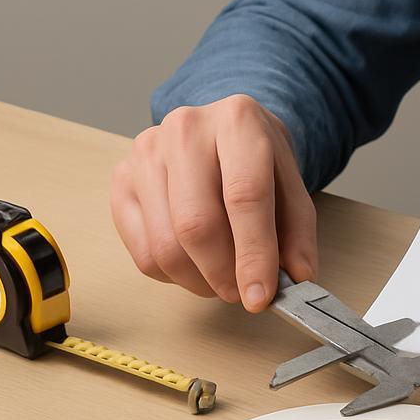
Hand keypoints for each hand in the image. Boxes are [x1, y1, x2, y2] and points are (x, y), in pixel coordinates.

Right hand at [109, 95, 316, 311]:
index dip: (254, 253)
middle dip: (223, 275)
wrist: (223, 132)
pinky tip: (196, 265)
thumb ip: (297, 235)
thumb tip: (296, 280)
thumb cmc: (258, 162)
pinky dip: (174, 276)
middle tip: (243, 294)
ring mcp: (145, 153)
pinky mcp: (121, 180)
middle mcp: (185, 130)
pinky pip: (143, 253)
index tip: (260, 297)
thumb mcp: (292, 189)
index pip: (245, 196)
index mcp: (238, 122)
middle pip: (197, 225)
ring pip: (166, 246)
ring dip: (200, 281)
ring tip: (223, 280)